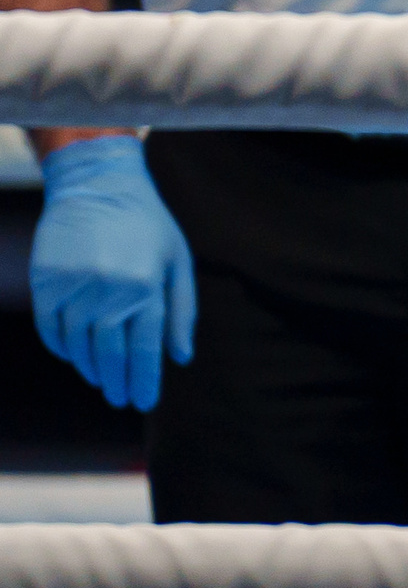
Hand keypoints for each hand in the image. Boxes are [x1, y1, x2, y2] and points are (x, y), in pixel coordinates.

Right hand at [29, 136, 194, 410]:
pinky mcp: (46, 282)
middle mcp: (109, 290)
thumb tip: (180, 357)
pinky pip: (51, 330)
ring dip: (91, 368)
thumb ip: (181, 310)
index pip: (145, 349)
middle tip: (122, 399)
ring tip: (102, 380)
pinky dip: (62, 348)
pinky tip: (75, 356)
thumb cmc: (146, 224)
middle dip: (118, 382)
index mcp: (147, 286)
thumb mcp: (178, 259)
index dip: (145, 379)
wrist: (98, 185)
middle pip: (110, 354)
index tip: (144, 401)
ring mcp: (74, 287)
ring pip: (79, 346)